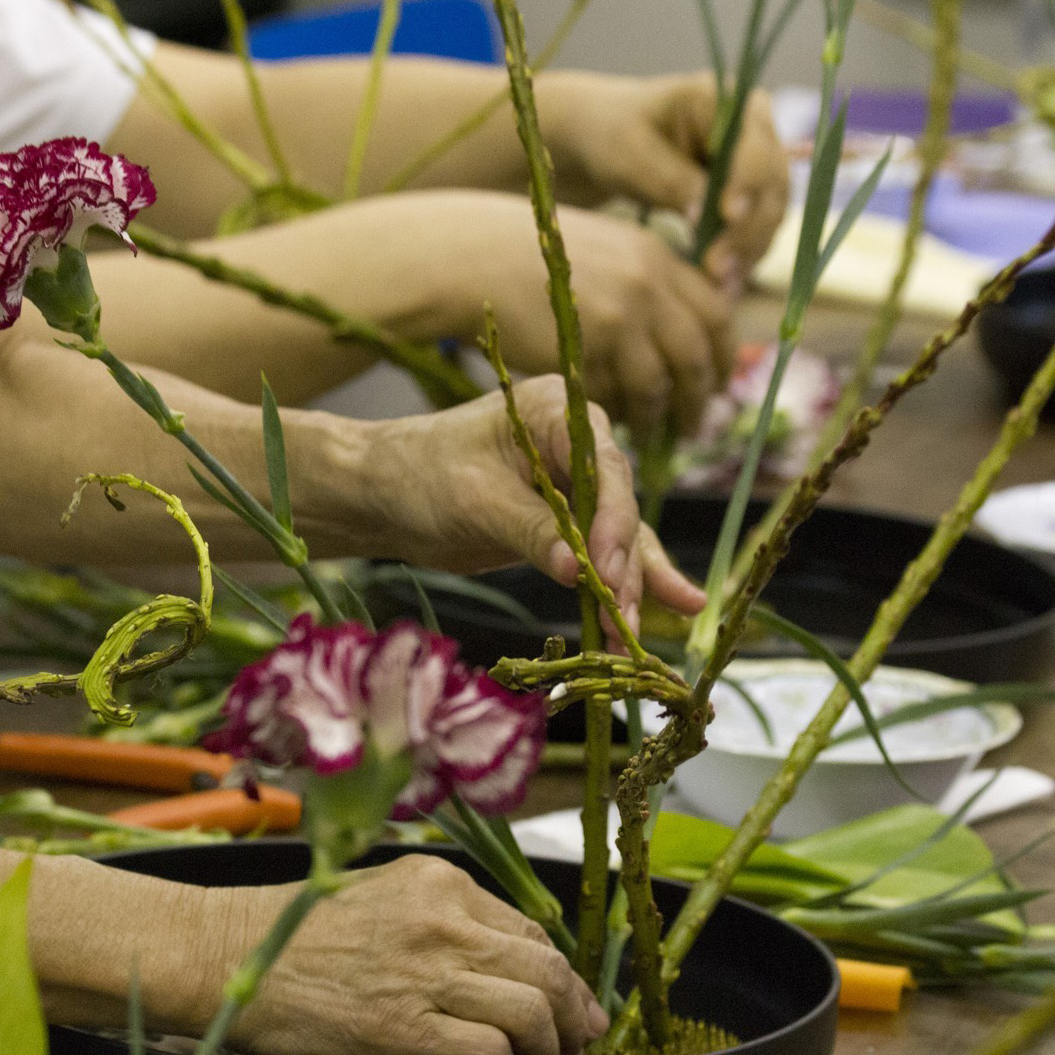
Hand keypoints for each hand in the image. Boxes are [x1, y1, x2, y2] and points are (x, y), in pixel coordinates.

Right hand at [213, 856, 608, 1054]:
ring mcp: (424, 970)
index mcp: (441, 881)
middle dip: (574, 1013)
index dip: (563, 976)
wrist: (226, 955)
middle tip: (579, 1045)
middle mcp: (443, 917)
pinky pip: (489, 1051)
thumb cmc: (296, 933)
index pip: (530, 930)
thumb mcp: (383, 898)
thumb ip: (444, 921)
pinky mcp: (402, 1027)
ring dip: (550, 1047)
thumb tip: (506, 967)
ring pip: (530, 1008)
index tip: (574, 1007)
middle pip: (545, 967)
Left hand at [360, 375, 705, 628]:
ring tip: (635, 640)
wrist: (379, 494)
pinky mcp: (565, 524)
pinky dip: (625, 584)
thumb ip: (531, 532)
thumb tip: (577, 570)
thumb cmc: (417, 476)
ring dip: (626, 589)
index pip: (602, 470)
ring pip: (616, 539)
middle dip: (621, 570)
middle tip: (624, 623)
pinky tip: (675, 606)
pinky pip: (602, 555)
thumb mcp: (474, 502)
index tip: (605, 574)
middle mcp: (577, 445)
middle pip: (617, 510)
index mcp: (557, 414)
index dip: (612, 524)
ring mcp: (574, 485)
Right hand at [395, 190, 733, 431]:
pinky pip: (613, 394)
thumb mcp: (602, 250)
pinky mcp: (584, 346)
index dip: (722, 355)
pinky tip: (610, 422)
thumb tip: (679, 326)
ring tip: (653, 434)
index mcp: (656, 254)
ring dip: (658, 416)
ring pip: (657, 383)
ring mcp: (618, 314)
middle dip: (700, 395)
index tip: (718, 382)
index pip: (716, 312)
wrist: (469, 255)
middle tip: (695, 425)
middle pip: (697, 352)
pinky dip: (616, 413)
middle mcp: (647, 281)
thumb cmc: (527, 257)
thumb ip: (644, 281)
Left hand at [537, 70, 789, 276]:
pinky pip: (758, 230)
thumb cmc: (613, 137)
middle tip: (717, 269)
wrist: (605, 144)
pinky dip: (743, 257)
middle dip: (748, 230)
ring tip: (718, 284)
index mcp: (728, 99)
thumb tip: (707, 216)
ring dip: (749, 250)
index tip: (727, 215)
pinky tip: (721, 284)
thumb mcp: (631, 154)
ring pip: (771, 213)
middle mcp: (754, 130)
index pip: (753, 145)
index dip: (747, 183)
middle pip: (772, 184)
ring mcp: (756, 165)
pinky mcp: (750, 197)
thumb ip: (671, 181)